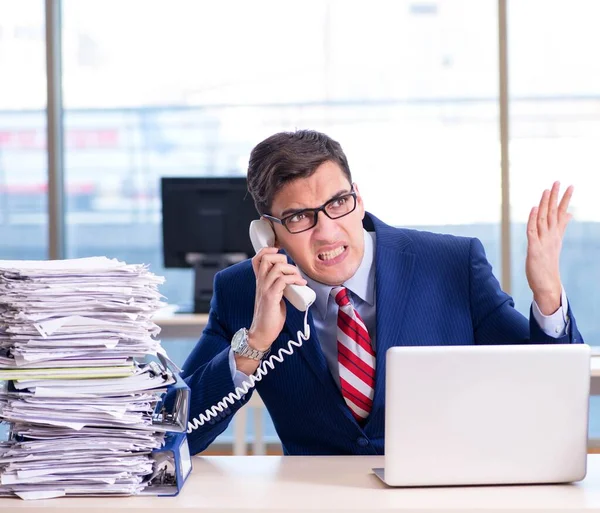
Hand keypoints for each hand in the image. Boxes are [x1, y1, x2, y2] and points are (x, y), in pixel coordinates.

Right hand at [248, 247, 307, 350]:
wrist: (262, 333)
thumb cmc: (270, 317)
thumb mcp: (274, 296)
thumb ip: (280, 286)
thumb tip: (293, 279)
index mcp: (260, 281)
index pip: (258, 258)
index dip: (269, 250)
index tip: (281, 253)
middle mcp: (260, 282)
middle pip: (266, 257)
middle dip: (282, 257)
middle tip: (291, 268)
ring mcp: (264, 289)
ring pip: (277, 267)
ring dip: (292, 269)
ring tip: (298, 278)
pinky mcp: (270, 297)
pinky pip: (283, 280)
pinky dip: (295, 279)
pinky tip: (301, 284)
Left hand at [525, 181, 572, 314]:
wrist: (547, 285)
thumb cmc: (548, 264)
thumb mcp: (555, 243)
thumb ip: (561, 227)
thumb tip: (568, 214)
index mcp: (556, 234)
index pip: (561, 213)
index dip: (565, 199)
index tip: (570, 185)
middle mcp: (551, 236)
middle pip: (553, 213)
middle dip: (555, 197)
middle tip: (558, 182)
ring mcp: (543, 241)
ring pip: (544, 219)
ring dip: (545, 204)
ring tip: (547, 190)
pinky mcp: (534, 248)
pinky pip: (533, 231)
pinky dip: (533, 219)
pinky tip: (535, 209)